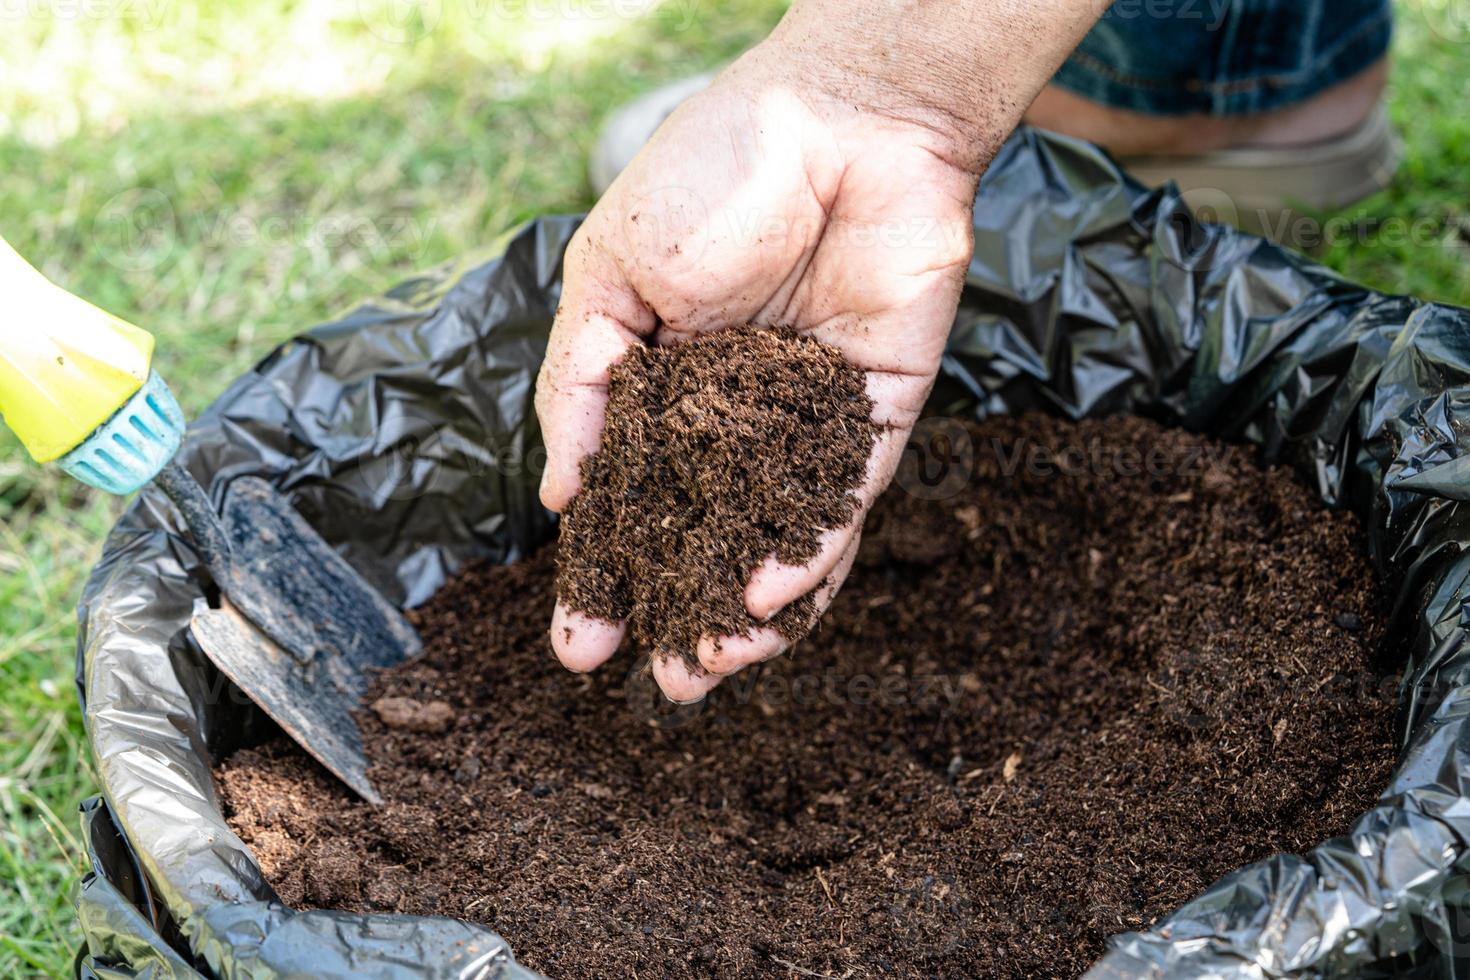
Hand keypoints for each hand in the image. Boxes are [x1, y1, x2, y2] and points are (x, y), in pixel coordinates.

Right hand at [537, 0, 1102, 701]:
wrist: (840, 114)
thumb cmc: (715, 172)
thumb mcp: (611, 272)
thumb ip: (582, 383)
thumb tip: (561, 496)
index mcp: (666, 384)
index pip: (634, 500)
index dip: (606, 572)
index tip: (577, 641)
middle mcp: (737, 416)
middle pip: (709, 536)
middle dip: (684, 613)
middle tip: (661, 685)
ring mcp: (808, 421)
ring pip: (780, 536)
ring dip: (749, 610)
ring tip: (713, 667)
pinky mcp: (878, 414)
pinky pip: (845, 500)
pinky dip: (810, 553)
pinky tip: (768, 600)